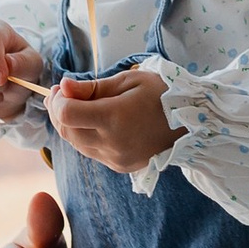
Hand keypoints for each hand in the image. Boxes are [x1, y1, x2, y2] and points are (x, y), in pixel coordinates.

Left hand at [46, 66, 179, 173]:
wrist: (191, 123)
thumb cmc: (162, 94)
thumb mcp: (128, 80)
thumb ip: (93, 87)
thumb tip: (64, 87)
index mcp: (114, 118)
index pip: (67, 114)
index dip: (57, 100)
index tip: (62, 88)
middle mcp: (112, 143)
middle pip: (67, 131)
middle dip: (57, 112)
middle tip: (62, 95)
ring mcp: (116, 158)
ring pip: (76, 144)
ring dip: (68, 126)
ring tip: (74, 107)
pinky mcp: (120, 166)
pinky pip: (91, 152)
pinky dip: (83, 137)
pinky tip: (90, 123)